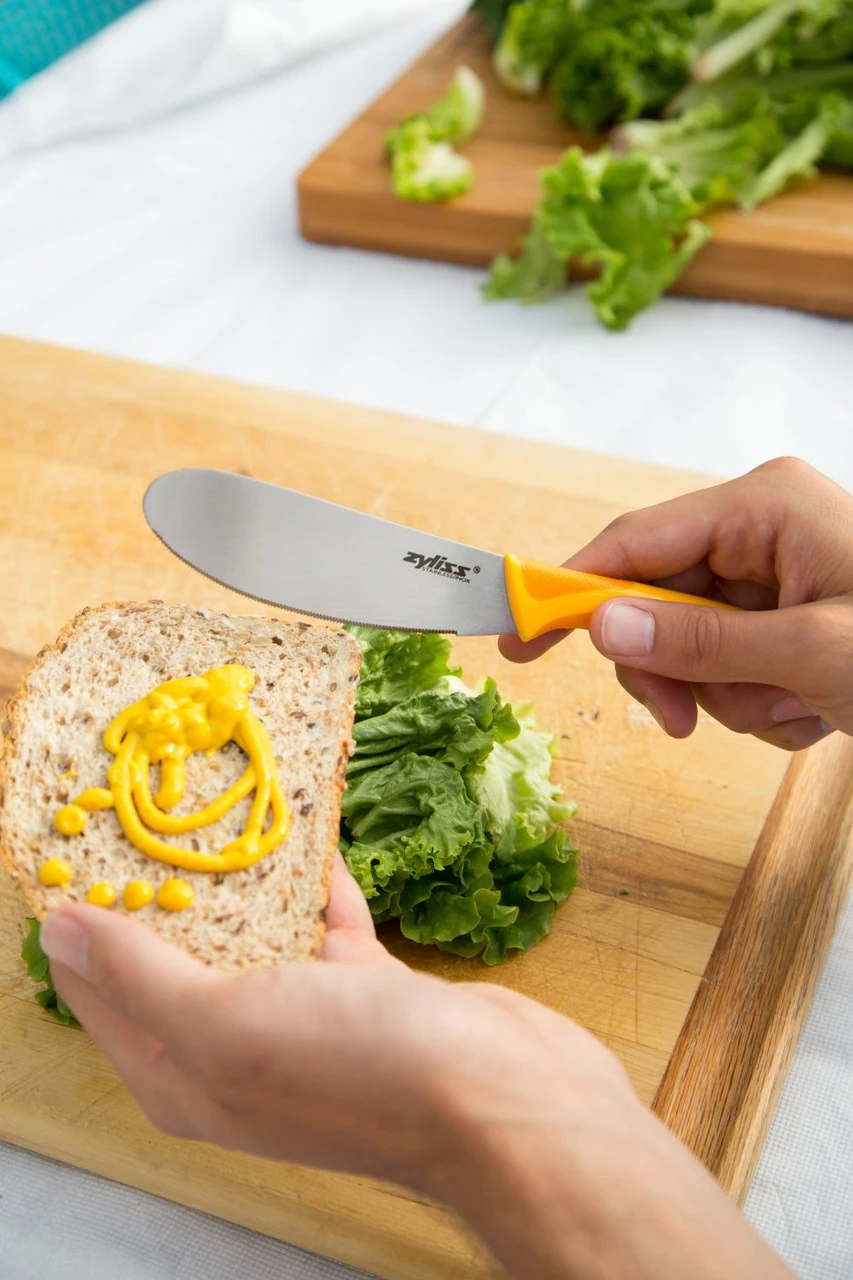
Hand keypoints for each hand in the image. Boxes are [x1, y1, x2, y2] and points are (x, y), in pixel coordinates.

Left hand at [39, 854, 626, 1192]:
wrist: (503, 1096)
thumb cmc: (356, 1068)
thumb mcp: (226, 1024)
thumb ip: (140, 978)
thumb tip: (59, 933)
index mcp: (186, 1074)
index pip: (102, 995)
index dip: (81, 926)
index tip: (71, 850)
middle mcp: (240, 1050)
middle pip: (177, 959)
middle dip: (159, 890)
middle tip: (146, 808)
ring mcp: (308, 1020)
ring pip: (254, 935)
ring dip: (241, 877)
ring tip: (221, 806)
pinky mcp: (367, 992)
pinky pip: (326, 925)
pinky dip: (317, 882)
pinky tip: (311, 832)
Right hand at [501, 457, 852, 750]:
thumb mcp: (810, 652)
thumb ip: (699, 642)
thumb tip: (602, 629)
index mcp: (760, 504)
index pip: (633, 542)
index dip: (568, 590)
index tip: (517, 637)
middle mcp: (758, 528)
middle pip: (654, 601)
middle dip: (675, 671)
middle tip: (685, 723)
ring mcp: (770, 573)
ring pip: (690, 646)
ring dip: (730, 697)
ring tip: (796, 711)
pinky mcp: (783, 615)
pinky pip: (729, 666)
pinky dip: (759, 703)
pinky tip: (813, 712)